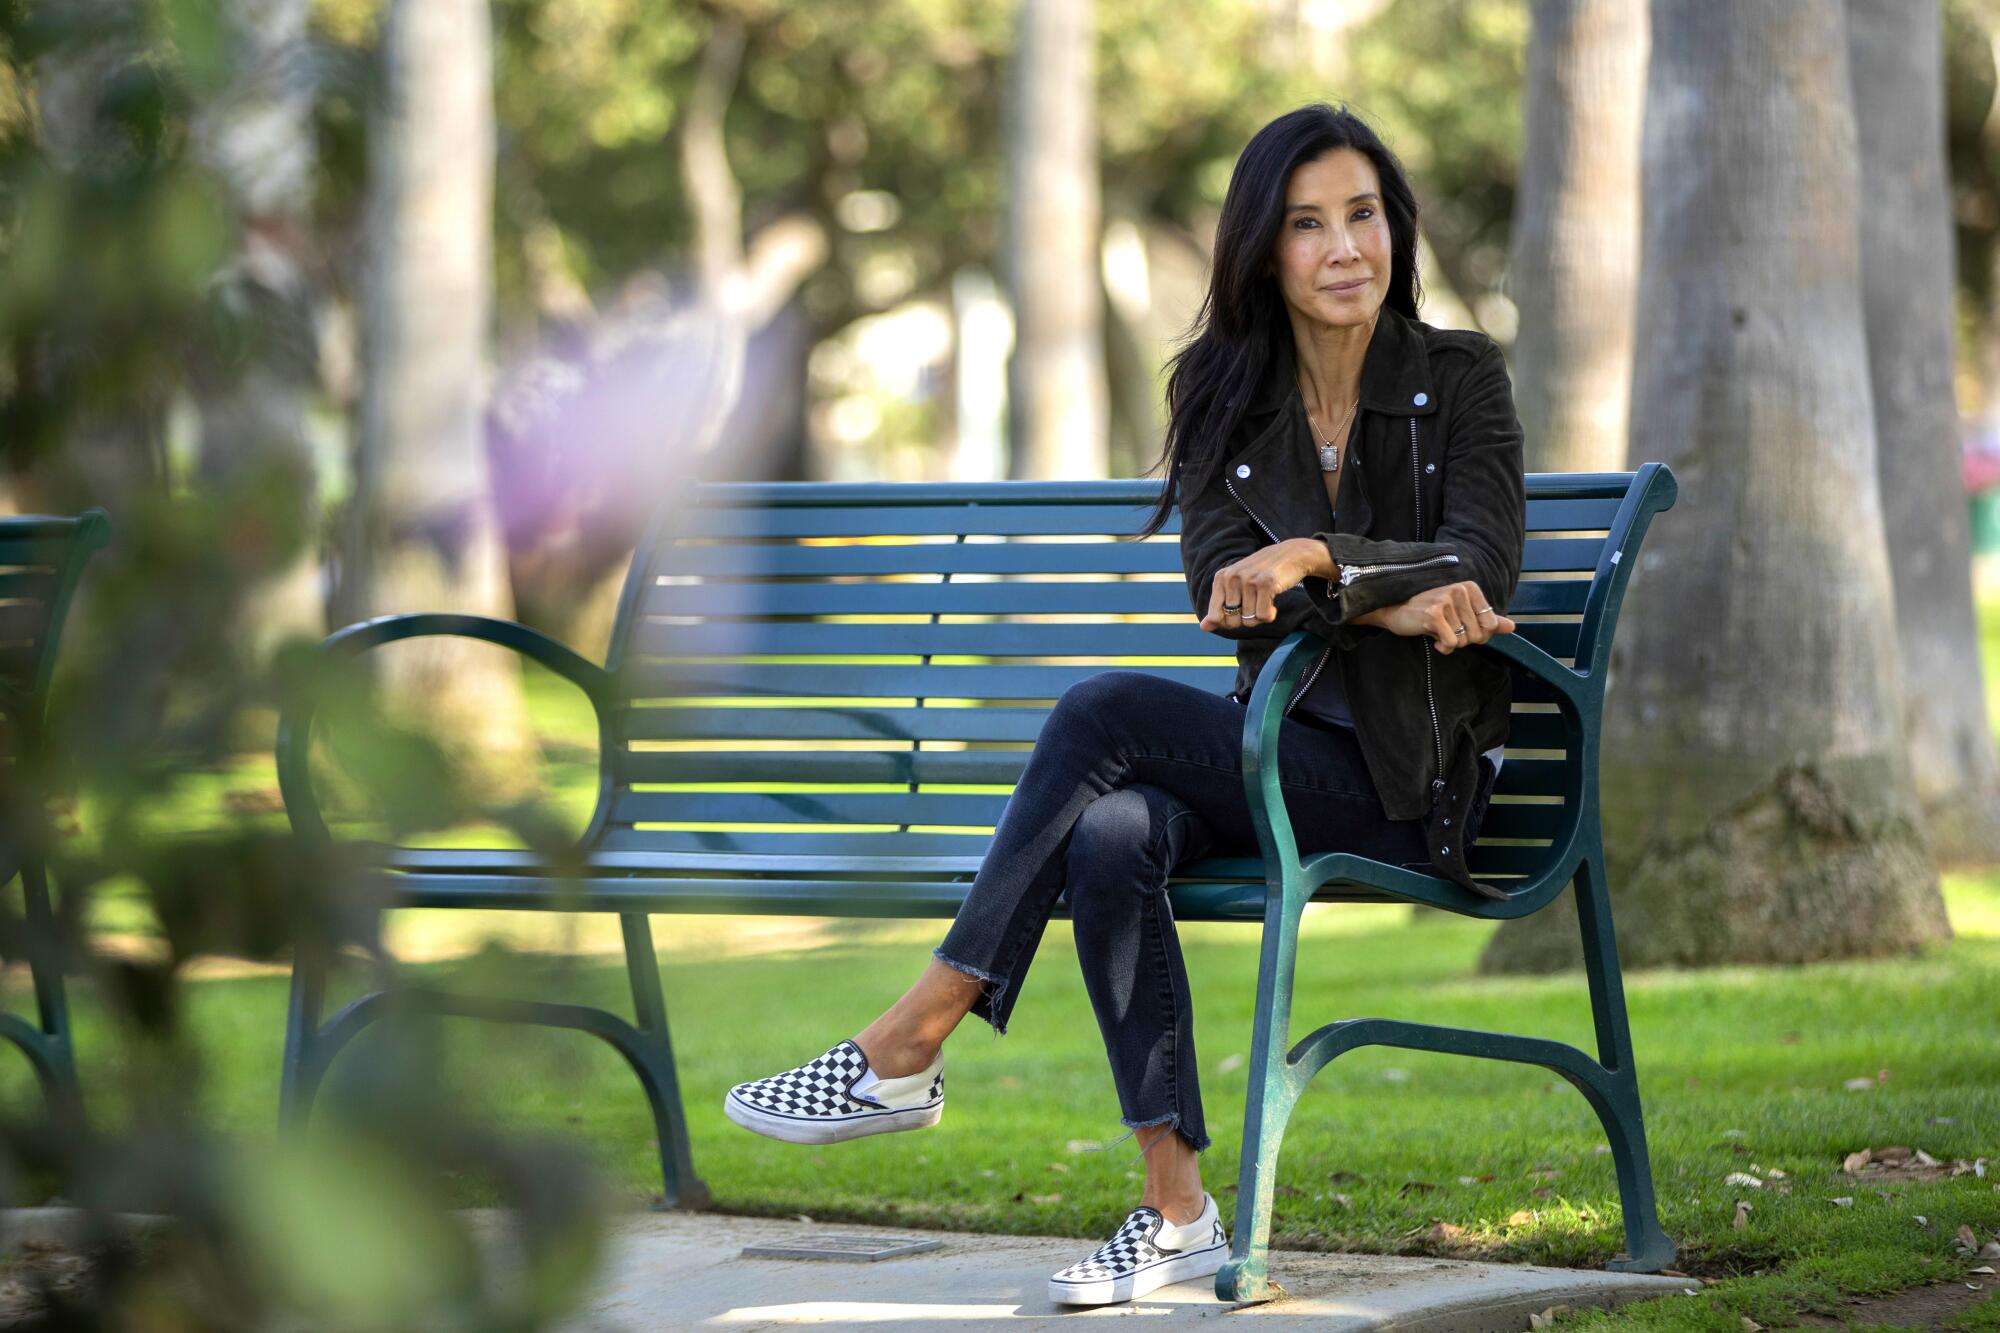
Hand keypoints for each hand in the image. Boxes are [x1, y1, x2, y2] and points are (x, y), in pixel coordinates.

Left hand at [1198, 539, 1324, 631]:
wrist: (1290, 555)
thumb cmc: (1261, 574)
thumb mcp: (1236, 587)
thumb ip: (1219, 607)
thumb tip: (1203, 628)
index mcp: (1221, 578)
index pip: (1216, 615)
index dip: (1230, 620)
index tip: (1241, 610)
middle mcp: (1231, 577)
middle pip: (1232, 621)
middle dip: (1246, 620)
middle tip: (1255, 605)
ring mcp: (1248, 580)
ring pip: (1249, 620)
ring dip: (1260, 617)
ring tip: (1265, 600)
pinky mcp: (1265, 583)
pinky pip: (1263, 616)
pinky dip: (1270, 615)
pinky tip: (1273, 601)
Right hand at [1351, 580, 1513, 653]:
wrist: (1395, 610)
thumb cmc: (1429, 612)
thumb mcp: (1461, 613)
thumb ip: (1488, 619)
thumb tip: (1512, 627)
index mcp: (1470, 588)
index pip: (1491, 624)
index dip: (1478, 634)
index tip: (1461, 628)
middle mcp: (1460, 590)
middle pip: (1479, 635)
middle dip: (1464, 640)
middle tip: (1447, 630)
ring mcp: (1446, 601)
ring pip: (1464, 641)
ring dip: (1451, 643)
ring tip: (1438, 631)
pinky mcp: (1433, 615)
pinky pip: (1451, 643)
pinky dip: (1442, 647)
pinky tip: (1432, 637)